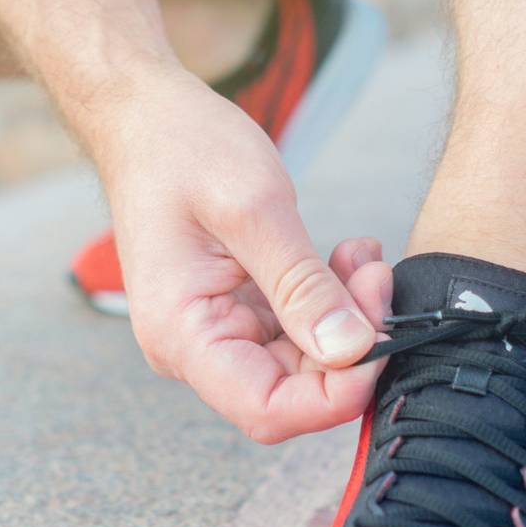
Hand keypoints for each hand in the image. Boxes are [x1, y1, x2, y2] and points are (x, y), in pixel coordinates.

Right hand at [90, 68, 391, 443]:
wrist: (145, 116)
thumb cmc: (182, 149)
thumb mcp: (254, 210)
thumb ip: (303, 287)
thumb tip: (353, 350)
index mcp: (182, 335)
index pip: (268, 410)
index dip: (335, 393)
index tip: (380, 337)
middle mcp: (192, 347)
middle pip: (292, 390)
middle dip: (349, 344)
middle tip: (376, 276)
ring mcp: (214, 331)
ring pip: (302, 362)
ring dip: (345, 317)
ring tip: (361, 257)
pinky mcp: (234, 310)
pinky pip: (295, 330)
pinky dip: (329, 300)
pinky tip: (345, 258)